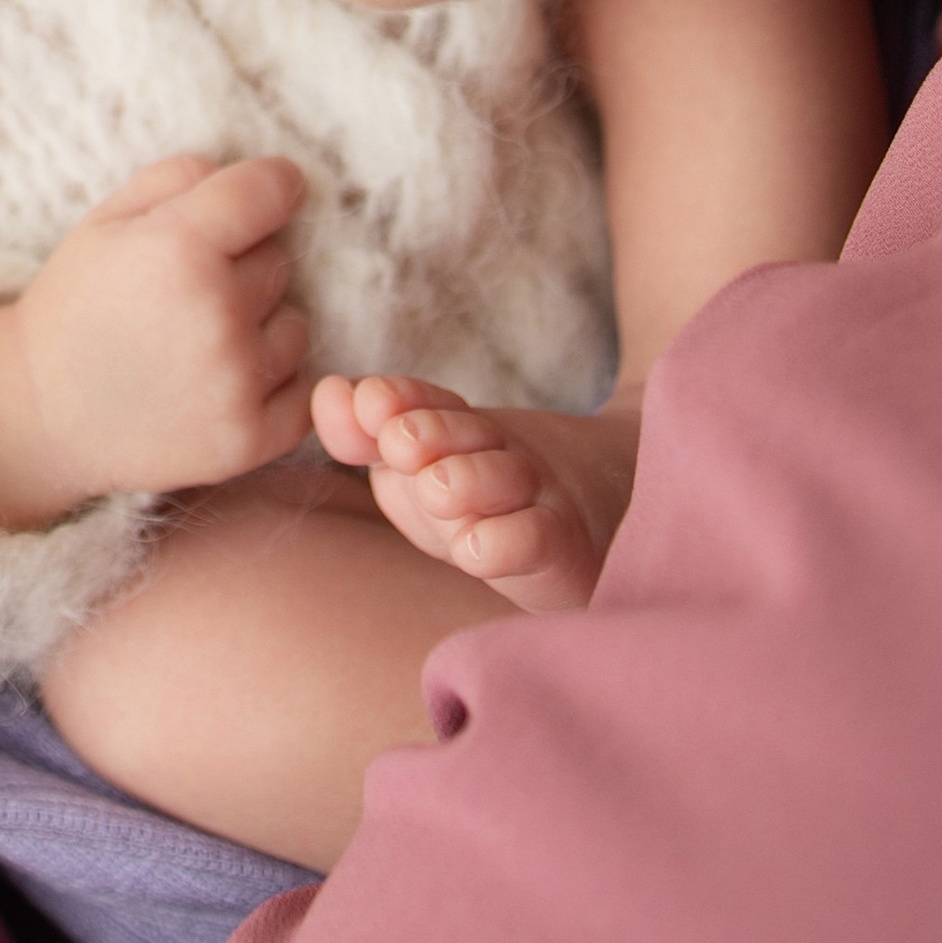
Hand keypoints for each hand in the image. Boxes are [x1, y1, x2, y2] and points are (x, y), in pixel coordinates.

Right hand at [0, 154, 313, 528]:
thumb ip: (180, 177)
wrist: (40, 413)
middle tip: (187, 290)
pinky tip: (223, 380)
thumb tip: (261, 176)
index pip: (272, 188)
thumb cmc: (77, 304)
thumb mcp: (107, 219)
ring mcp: (236, 383)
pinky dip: (274, 385)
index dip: (273, 185)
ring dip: (261, 328)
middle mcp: (216, 313)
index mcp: (179, 247)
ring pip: (295, 325)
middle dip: (244, 265)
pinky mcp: (249, 441)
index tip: (266, 194)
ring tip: (199, 341)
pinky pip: (303, 390)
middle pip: (280, 260)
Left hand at [314, 370, 641, 611]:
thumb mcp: (417, 470)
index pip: (426, 401)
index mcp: (463, 430)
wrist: (614, 520)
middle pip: (462, 432)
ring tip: (439, 490)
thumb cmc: (489, 503)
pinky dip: (502, 541)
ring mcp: (541, 498)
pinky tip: (474, 546)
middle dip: (427, 436)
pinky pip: (534, 538)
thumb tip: (328, 392)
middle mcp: (502, 454)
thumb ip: (364, 434)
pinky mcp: (567, 550)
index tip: (373, 405)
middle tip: (402, 447)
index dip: (399, 400)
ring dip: (463, 481)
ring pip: (499, 478)